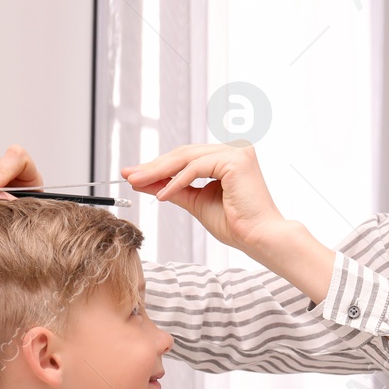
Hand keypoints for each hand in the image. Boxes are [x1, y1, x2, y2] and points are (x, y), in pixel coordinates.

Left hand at [122, 142, 288, 254]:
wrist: (259, 238)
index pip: (186, 157)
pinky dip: (177, 181)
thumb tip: (143, 182)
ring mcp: (236, 152)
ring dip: (159, 171)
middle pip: (183, 154)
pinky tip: (163, 195)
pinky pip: (196, 168)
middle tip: (128, 175)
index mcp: (227, 158)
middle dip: (153, 166)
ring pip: (187, 158)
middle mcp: (233, 150)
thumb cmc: (236, 224)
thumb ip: (173, 189)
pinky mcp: (236, 160)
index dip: (158, 166)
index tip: (133, 174)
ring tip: (138, 182)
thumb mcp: (196, 202)